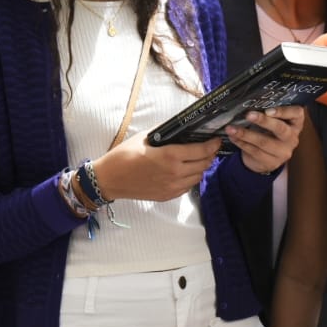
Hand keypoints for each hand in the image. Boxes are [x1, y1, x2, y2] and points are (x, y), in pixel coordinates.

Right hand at [95, 134, 222, 202]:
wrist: (110, 179)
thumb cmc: (124, 156)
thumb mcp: (145, 138)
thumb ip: (165, 134)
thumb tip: (179, 130)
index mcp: (170, 156)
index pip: (201, 150)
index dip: (212, 145)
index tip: (216, 140)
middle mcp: (174, 173)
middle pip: (203, 164)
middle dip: (210, 155)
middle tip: (210, 148)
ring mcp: (172, 187)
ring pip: (198, 177)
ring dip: (201, 167)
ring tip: (199, 159)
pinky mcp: (167, 195)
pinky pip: (187, 187)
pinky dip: (191, 178)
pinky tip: (186, 171)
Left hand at [228, 106, 305, 176]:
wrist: (268, 158)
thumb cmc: (270, 133)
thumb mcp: (274, 122)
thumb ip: (268, 113)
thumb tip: (248, 101)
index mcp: (296, 123)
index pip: (296, 114)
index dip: (284, 111)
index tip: (268, 109)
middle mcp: (292, 138)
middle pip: (280, 129)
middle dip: (264, 121)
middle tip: (248, 115)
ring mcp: (283, 152)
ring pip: (264, 142)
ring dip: (245, 134)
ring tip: (231, 128)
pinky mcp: (271, 162)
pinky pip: (254, 151)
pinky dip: (241, 143)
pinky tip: (233, 137)